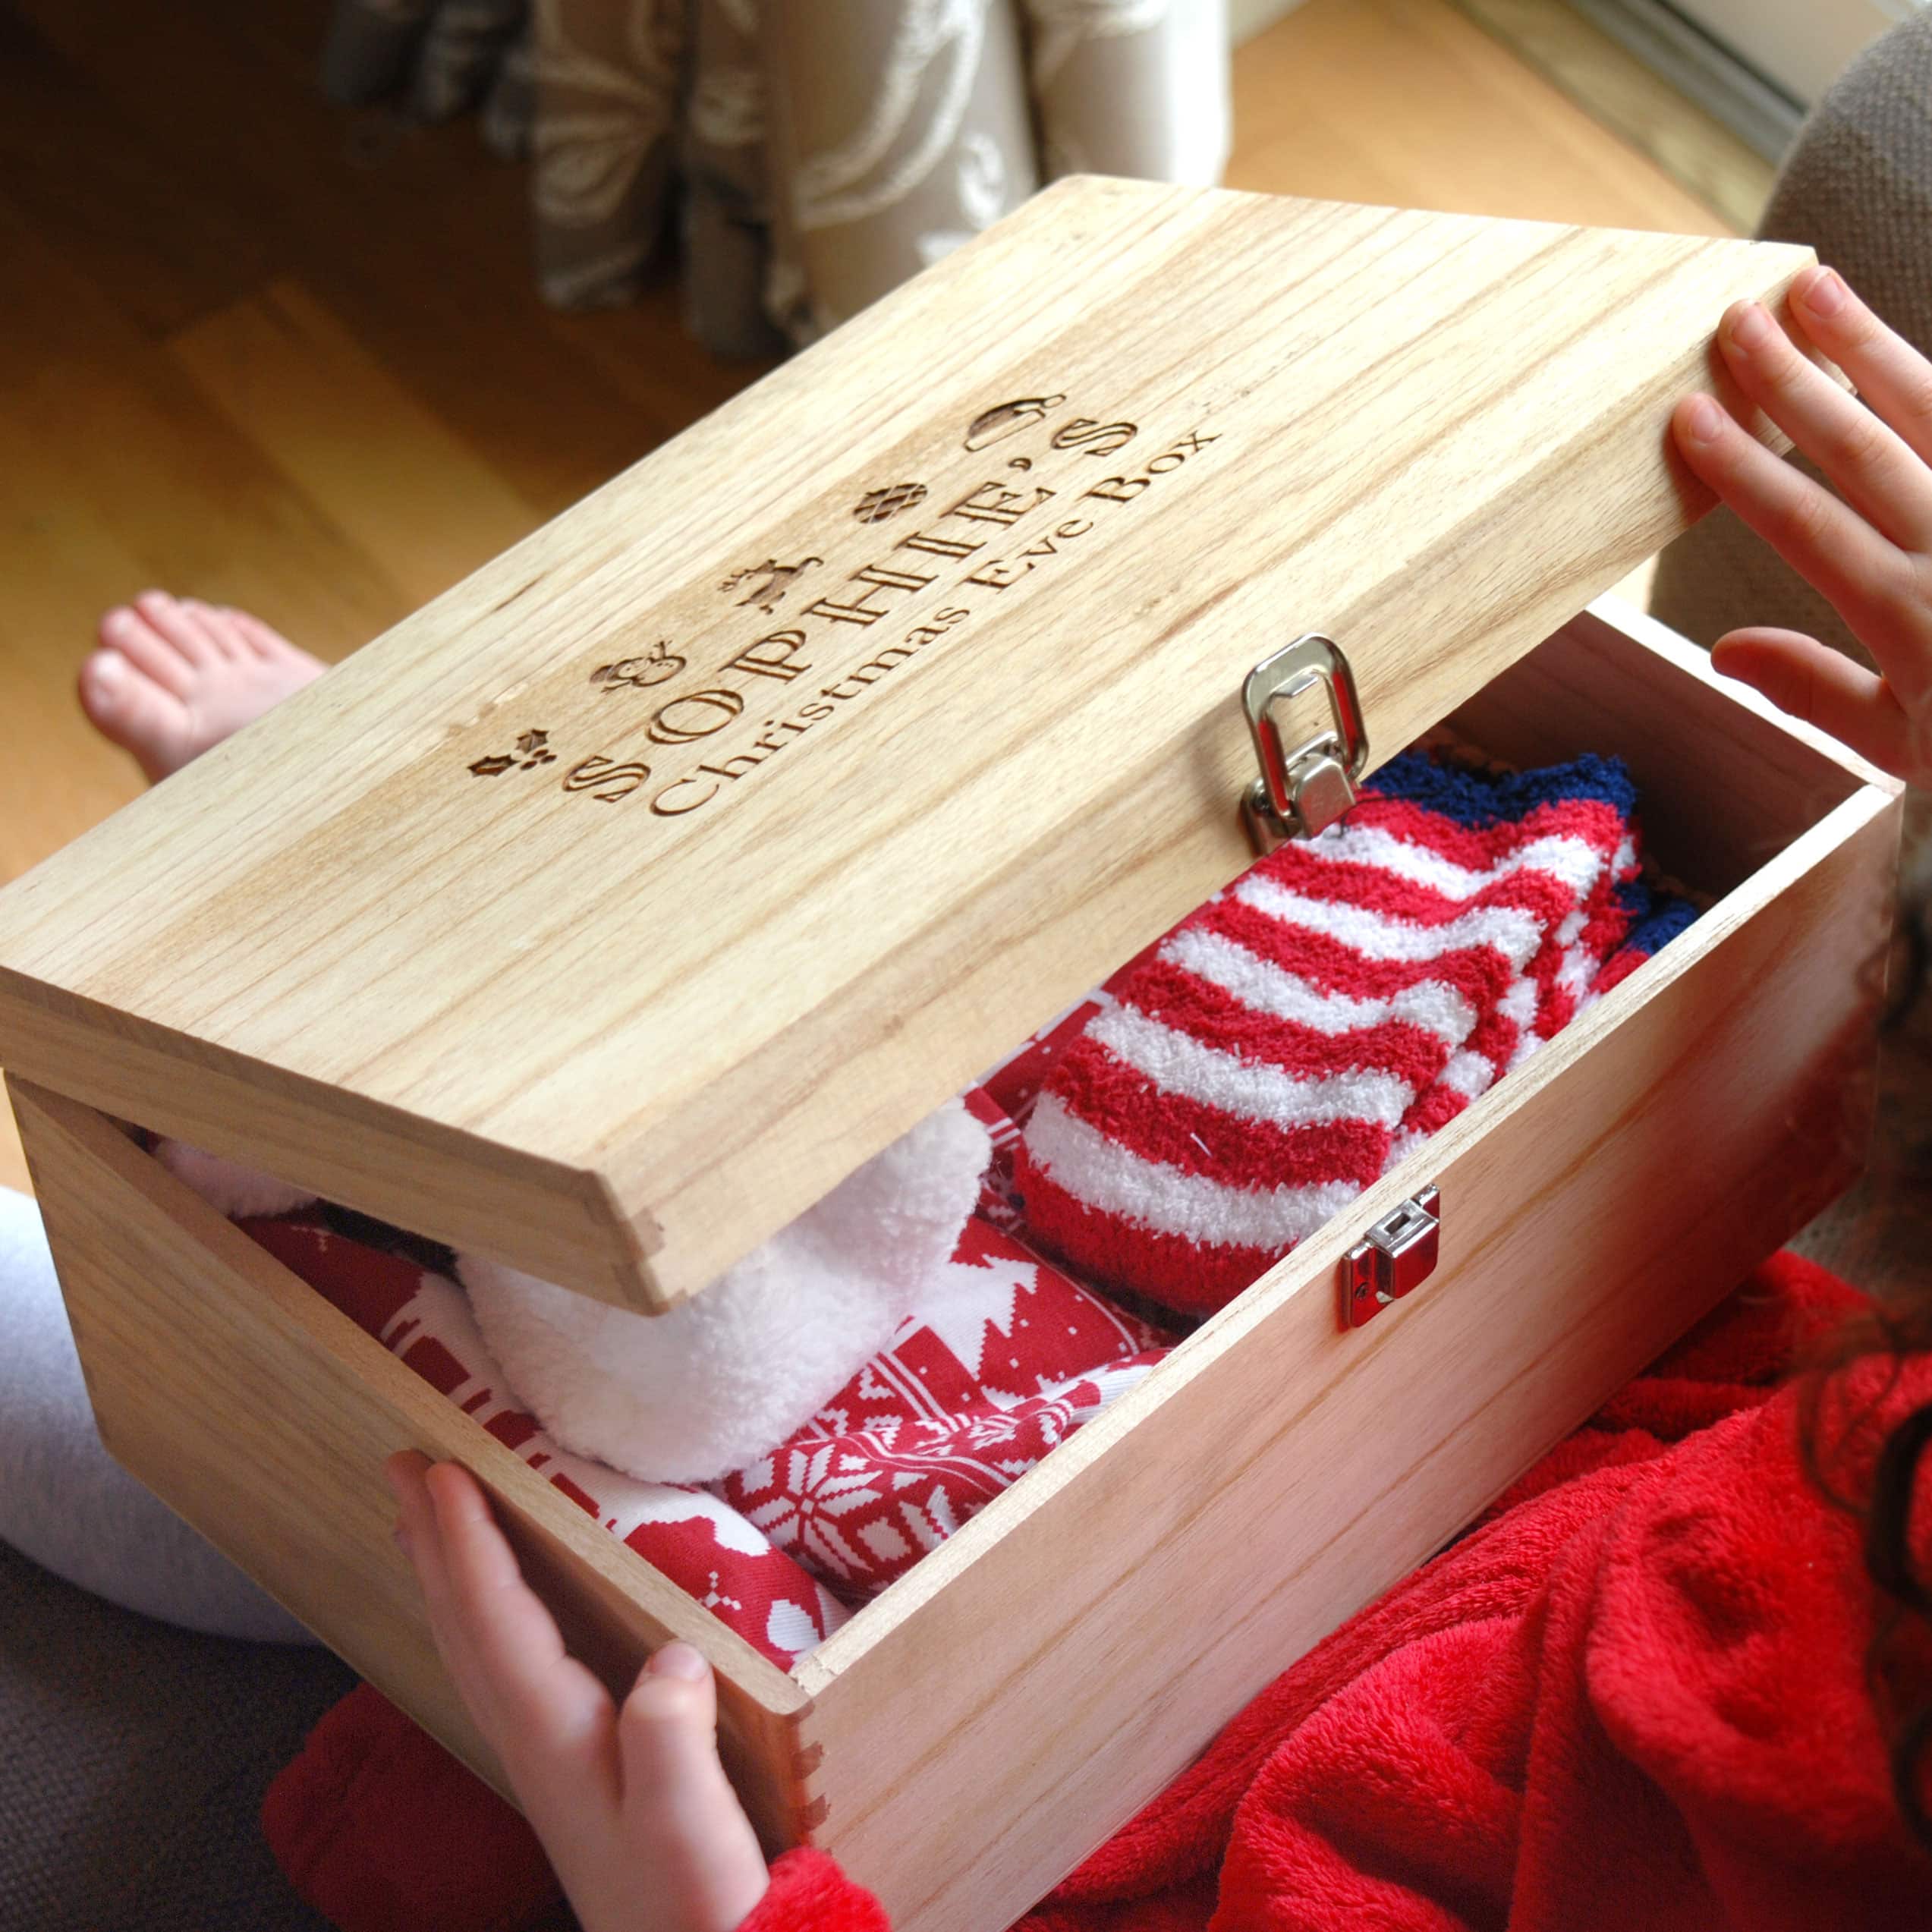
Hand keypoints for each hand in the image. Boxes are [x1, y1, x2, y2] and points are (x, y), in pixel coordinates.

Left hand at [386, 1452, 769, 1931]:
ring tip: (422, 1520)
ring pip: (475, 1645)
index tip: (443, 1470)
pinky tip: (492, 1613)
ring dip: (447, 1574)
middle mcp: (535, 1742)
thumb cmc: (698, 1900)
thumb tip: (668, 1658)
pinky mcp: (572, 1769)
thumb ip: (671, 1741)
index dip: (467, 1542)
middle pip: (464, 1624)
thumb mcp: (689, 1823)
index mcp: (555, 1737)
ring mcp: (548, 1759)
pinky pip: (504, 1666)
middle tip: (400, 1465)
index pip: (495, 1620)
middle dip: (433, 1542)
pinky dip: (483, 1617)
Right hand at [1671, 263, 1931, 788]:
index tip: (1692, 415)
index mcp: (1910, 616)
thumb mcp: (1904, 745)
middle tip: (1738, 318)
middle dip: (1792, 379)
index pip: (1803, 521)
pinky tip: (1911, 348)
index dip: (1742, 465)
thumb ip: (1816, 689)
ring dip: (1869, 344)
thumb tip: (1723, 648)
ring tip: (1818, 289)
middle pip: (1861, 446)